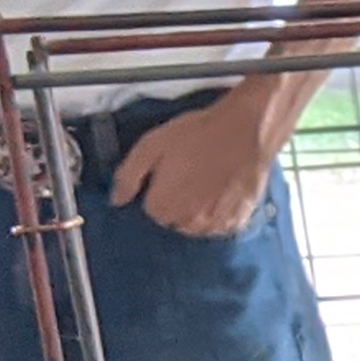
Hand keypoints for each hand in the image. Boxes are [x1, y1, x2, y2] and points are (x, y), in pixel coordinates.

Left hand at [110, 92, 282, 236]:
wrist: (243, 133)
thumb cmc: (195, 135)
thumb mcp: (151, 146)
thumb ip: (128, 176)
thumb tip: (115, 200)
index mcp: (163, 205)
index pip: (151, 210)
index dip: (156, 190)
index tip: (166, 173)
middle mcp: (188, 222)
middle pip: (173, 221)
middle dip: (174, 203)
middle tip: (186, 176)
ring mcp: (215, 225)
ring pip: (195, 227)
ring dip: (195, 212)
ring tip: (204, 184)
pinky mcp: (238, 222)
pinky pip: (218, 227)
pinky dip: (216, 215)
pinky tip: (220, 193)